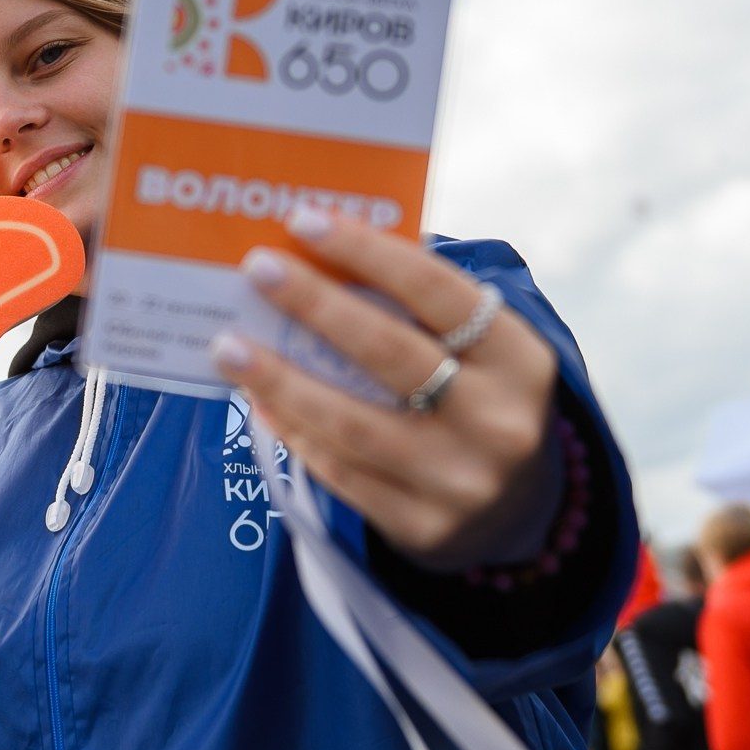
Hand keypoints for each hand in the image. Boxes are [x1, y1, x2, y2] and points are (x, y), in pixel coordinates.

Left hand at [213, 210, 560, 562]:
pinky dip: (294, 431)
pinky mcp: (423, 528)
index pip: (438, 292)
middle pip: (389, 353)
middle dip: (315, 305)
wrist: (519, 513)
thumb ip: (419, 309)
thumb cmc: (477, 400)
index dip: (368, 252)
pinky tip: (260, 400)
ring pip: (352, 423)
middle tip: (257, 268)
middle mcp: (497, 422)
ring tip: (229, 346)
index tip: (305, 221)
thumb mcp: (479, 351)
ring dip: (281, 380)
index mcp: (519, 359)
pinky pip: (340, 472)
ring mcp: (460, 482)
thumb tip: (319, 257)